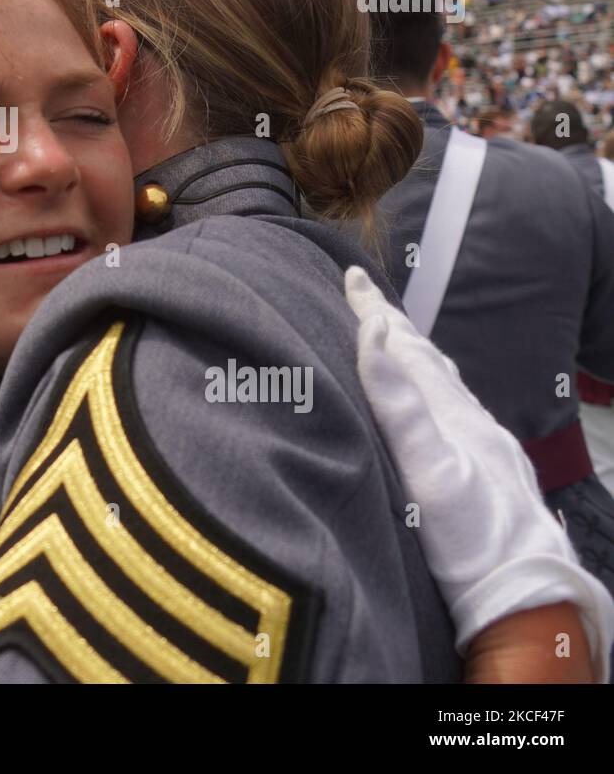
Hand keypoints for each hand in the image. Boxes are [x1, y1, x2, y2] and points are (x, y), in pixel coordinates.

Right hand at [346, 265, 613, 679]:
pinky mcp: (488, 476)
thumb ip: (401, 404)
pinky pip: (453, 415)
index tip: (351, 276)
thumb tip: (374, 333)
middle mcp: (471, 423)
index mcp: (452, 415)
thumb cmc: (474, 541)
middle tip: (364, 295)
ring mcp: (483, 450)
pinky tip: (433, 409)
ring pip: (443, 388)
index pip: (407, 349)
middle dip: (392, 325)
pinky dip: (432, 393)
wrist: (528, 602)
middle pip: (427, 361)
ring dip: (414, 357)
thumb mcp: (430, 469)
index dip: (376, 312)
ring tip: (395, 340)